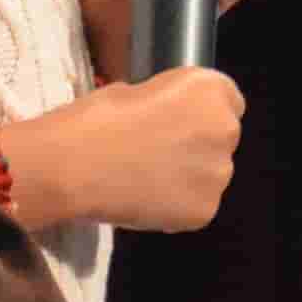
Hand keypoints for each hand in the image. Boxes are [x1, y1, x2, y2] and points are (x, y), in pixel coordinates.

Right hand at [5, 68, 241, 235]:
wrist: (73, 168)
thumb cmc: (94, 118)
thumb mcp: (132, 92)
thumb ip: (164, 105)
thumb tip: (165, 121)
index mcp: (208, 90)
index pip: (228, 99)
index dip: (199, 111)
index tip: (176, 120)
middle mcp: (225, 130)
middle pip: (222, 137)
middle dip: (196, 144)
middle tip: (156, 151)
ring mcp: (218, 175)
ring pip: (210, 174)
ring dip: (187, 175)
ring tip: (145, 179)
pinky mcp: (204, 211)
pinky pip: (196, 205)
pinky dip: (176, 205)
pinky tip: (144, 199)